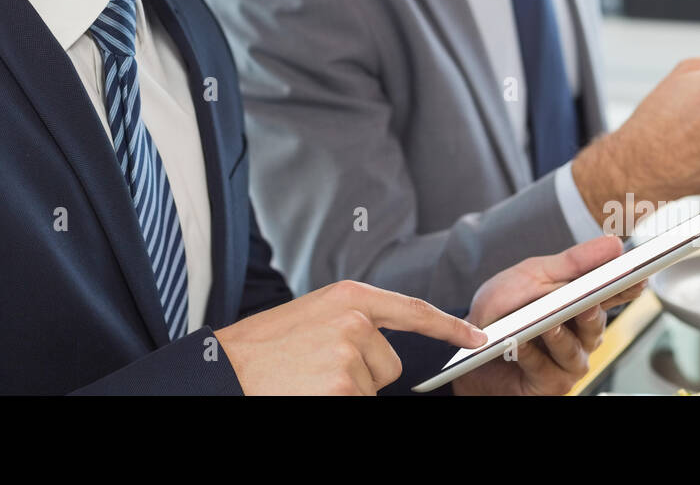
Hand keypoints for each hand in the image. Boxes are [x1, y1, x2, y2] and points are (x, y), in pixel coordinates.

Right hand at [213, 280, 485, 394]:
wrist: (222, 371)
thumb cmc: (259, 349)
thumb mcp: (310, 317)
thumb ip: (347, 322)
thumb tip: (378, 344)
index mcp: (349, 297)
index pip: (413, 310)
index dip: (449, 326)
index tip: (477, 336)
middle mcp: (356, 322)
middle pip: (390, 363)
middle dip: (362, 374)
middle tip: (314, 370)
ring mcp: (352, 356)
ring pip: (371, 388)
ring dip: (345, 391)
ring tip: (304, 380)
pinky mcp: (345, 387)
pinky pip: (358, 402)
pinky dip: (336, 401)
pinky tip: (306, 391)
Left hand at [451, 235, 643, 395]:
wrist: (469, 344)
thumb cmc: (504, 309)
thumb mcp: (533, 274)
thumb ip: (573, 262)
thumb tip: (613, 245)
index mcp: (581, 305)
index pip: (611, 295)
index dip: (627, 287)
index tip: (638, 277)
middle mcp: (581, 336)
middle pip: (595, 323)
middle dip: (591, 312)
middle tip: (589, 301)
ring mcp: (568, 362)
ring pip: (573, 349)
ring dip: (559, 335)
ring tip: (548, 324)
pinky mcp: (549, 384)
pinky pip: (544, 368)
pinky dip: (530, 353)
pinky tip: (519, 342)